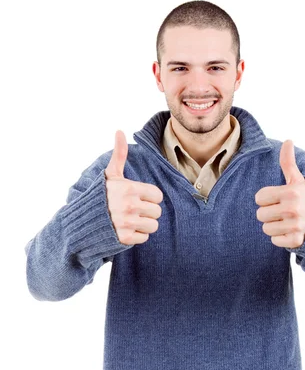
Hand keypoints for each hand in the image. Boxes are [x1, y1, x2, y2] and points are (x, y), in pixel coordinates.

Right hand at [105, 130, 163, 245]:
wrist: (82, 221)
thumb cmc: (100, 196)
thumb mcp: (110, 175)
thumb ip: (119, 155)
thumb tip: (119, 131)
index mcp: (130, 188)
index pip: (158, 196)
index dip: (149, 198)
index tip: (137, 198)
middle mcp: (129, 205)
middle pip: (157, 212)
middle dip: (147, 212)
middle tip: (133, 210)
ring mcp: (127, 223)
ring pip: (153, 226)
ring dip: (144, 225)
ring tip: (130, 220)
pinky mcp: (125, 238)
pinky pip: (144, 238)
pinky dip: (136, 236)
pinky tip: (125, 229)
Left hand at [255, 140, 304, 247]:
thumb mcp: (298, 181)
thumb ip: (288, 163)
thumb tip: (288, 140)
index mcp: (291, 192)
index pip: (259, 198)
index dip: (266, 199)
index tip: (279, 199)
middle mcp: (293, 208)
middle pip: (260, 214)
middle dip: (269, 214)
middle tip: (283, 212)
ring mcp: (295, 225)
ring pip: (266, 229)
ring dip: (274, 227)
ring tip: (287, 222)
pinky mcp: (296, 240)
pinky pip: (274, 240)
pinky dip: (280, 238)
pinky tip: (291, 231)